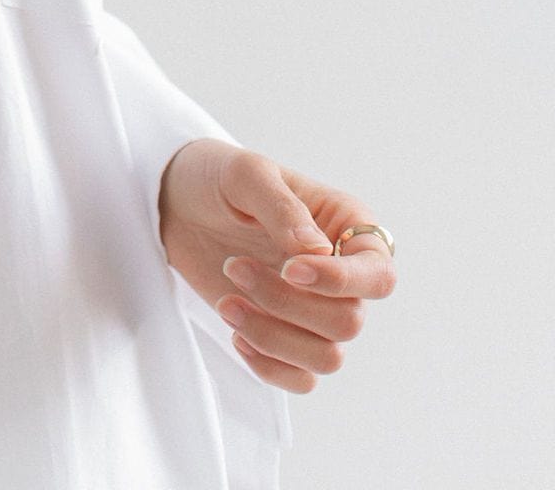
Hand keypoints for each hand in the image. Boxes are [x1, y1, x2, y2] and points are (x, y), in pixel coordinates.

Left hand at [157, 139, 395, 393]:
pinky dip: (269, 367)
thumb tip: (319, 253)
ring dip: (272, 336)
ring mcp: (315, 311)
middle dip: (286, 304)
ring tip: (227, 303)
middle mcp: (341, 275)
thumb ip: (283, 208)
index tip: (289, 269)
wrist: (176, 206)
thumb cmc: (218, 178)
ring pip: (327, 358)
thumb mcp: (246, 174)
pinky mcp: (287, 338)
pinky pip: (303, 379)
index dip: (341, 282)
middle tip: (234, 267)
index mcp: (347, 227)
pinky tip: (236, 333)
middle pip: (349, 322)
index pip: (378, 275)